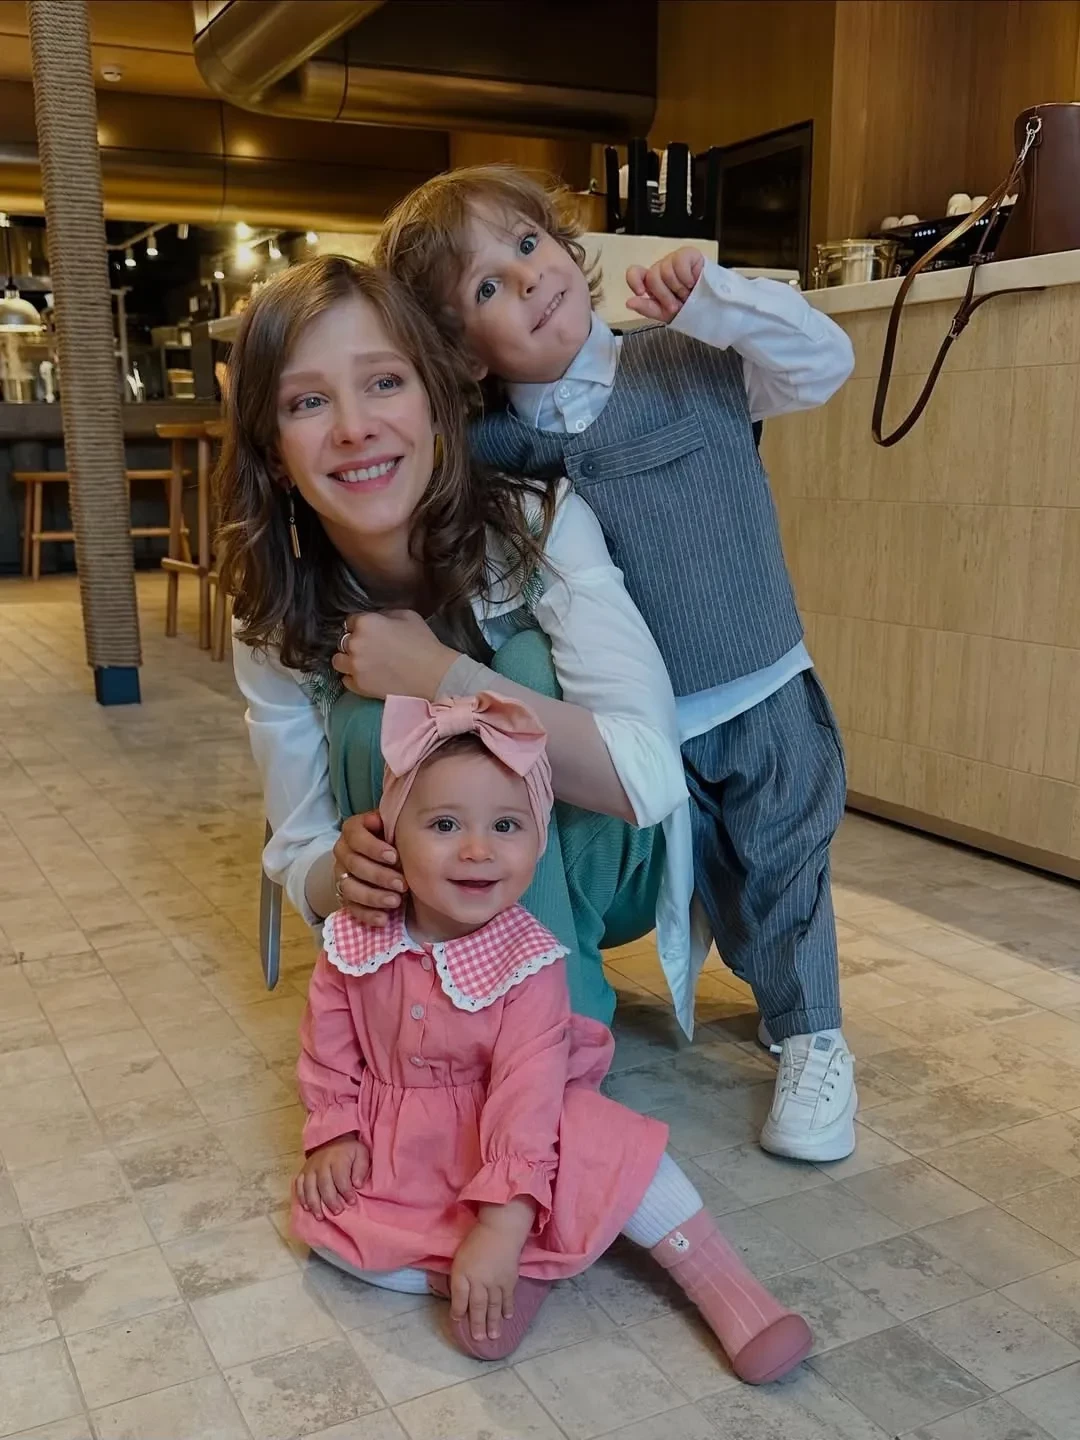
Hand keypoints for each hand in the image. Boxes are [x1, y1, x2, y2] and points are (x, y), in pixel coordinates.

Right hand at [295, 1135, 368, 1220]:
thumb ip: (361, 1168)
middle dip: (330, 1200)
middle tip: (337, 1212)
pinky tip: (307, 1208)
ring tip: (320, 1216)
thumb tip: (357, 1184)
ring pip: (309, 1187)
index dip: (346, 1191)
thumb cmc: (349, 1150)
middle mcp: (321, 1163)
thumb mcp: (361, 1153)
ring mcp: (310, 1168)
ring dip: (314, 1203)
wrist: (332, 1139)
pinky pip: (299, 1185)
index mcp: (337, 1159)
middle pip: (324, 1184)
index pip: (341, 1178)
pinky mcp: (303, 1171)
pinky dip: (302, 1197)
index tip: (352, 1202)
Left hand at [331, 610, 458, 701]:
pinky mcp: (358, 686)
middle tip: (370, 648)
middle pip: (343, 641)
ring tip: (363, 663)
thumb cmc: (423, 642)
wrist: (433, 675)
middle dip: (354, 643)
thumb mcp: (407, 615)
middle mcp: (354, 644)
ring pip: (338, 661)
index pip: (350, 621)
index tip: (371, 632)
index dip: (361, 625)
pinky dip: (354, 678)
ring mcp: (354, 667)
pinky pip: (346, 680)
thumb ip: (385, 614)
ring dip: (348, 660)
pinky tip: (367, 676)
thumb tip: (377, 619)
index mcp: (365, 623)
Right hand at [334, 812, 406, 927]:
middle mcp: (343, 852)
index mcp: (353, 830)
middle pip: (354, 864)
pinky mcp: (346, 897)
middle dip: (379, 875)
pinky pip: (351, 908)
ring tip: (396, 901)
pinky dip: (368, 915)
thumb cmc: (396, 842)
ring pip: (349, 887)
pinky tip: (384, 919)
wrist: (392, 863)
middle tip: (403, 884)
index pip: (355, 835)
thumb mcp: (397, 830)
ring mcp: (342, 875)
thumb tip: (399, 825)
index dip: (372, 847)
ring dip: (373, 896)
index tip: (394, 857)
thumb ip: (397, 826)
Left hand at [450, 1214, 528, 1341]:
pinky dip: (507, 1308)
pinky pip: (507, 1298)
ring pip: (493, 1306)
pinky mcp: (509, 1280)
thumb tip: (460, 1296)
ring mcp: (495, 1281)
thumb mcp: (460, 1258)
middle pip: (477, 1306)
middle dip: (476, 1324)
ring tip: (493, 1336)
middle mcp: (479, 1280)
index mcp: (463, 1273)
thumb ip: (459, 1278)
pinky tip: (507, 1317)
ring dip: (493, 1322)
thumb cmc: (476, 1241)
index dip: (457, 1310)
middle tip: (478, 1339)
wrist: (500, 1229)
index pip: (459, 1296)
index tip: (457, 1321)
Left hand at [625, 247, 704, 322]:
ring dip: (678, 288)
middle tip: (677, 305)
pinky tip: (693, 282)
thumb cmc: (688, 309)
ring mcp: (673, 260)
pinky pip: (679, 263)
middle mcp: (660, 269)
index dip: (634, 280)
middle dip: (665, 295)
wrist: (711, 306)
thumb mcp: (665, 313)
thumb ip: (646, 308)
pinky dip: (686, 278)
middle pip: (652, 276)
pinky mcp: (687, 254)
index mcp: (652, 283)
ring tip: (688, 294)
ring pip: (665, 271)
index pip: (635, 273)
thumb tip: (629, 302)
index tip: (641, 292)